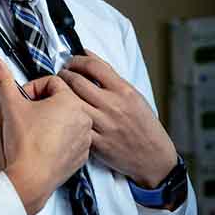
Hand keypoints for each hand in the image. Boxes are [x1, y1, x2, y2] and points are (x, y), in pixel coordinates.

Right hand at [0, 56, 92, 214]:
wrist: (30, 179)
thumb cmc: (25, 142)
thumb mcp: (11, 105)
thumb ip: (2, 79)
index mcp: (71, 101)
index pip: (51, 82)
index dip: (33, 90)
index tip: (23, 102)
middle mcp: (84, 118)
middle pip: (61, 100)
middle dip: (43, 104)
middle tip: (27, 117)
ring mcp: (85, 139)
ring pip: (67, 119)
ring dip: (52, 121)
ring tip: (35, 132)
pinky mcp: (81, 156)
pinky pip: (71, 139)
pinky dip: (59, 139)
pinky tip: (44, 145)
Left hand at [57, 51, 177, 187]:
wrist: (154, 158)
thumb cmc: (144, 126)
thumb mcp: (134, 96)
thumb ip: (112, 78)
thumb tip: (89, 57)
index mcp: (124, 91)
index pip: (94, 66)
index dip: (77, 59)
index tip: (72, 61)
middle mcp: (113, 106)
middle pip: (77, 81)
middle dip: (64, 74)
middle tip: (61, 74)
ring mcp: (104, 125)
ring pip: (72, 102)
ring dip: (61, 93)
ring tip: (59, 91)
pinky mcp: (97, 143)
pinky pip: (75, 126)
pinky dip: (66, 117)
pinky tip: (64, 114)